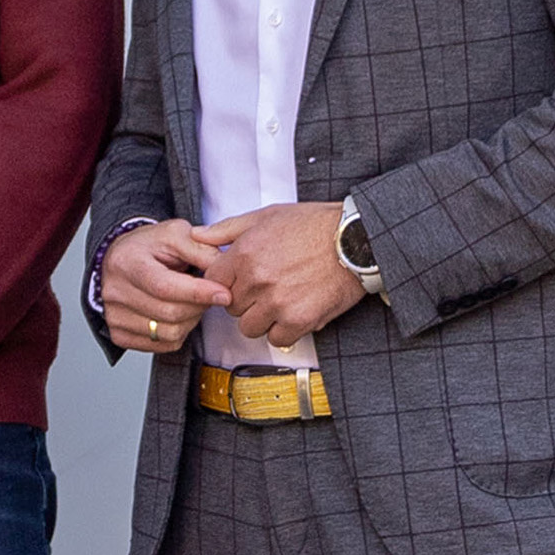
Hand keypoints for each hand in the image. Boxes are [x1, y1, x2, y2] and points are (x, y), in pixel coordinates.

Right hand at [104, 219, 231, 353]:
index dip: (198, 293)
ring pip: (170, 333)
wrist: (120, 260)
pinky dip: (180, 332)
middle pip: (170, 313)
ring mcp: (114, 317)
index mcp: (126, 263)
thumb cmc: (147, 247)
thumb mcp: (175, 234)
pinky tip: (179, 314)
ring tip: (193, 301)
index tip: (223, 293)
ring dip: (192, 320)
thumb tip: (224, 269)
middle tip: (210, 293)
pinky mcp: (120, 335)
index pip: (164, 287)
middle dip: (200, 305)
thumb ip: (201, 249)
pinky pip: (163, 345)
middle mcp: (115, 292)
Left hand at [196, 201, 362, 349]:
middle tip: (266, 288)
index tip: (239, 280)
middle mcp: (258, 279)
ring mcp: (278, 302)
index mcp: (246, 252)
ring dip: (262, 318)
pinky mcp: (299, 320)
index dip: (226, 281)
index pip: (213, 281)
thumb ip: (228, 228)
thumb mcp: (267, 215)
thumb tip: (198, 235)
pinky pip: (277, 338)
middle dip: (245, 300)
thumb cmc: (315, 224)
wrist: (356, 239)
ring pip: (249, 327)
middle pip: (231, 307)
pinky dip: (284, 330)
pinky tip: (294, 312)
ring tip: (279, 302)